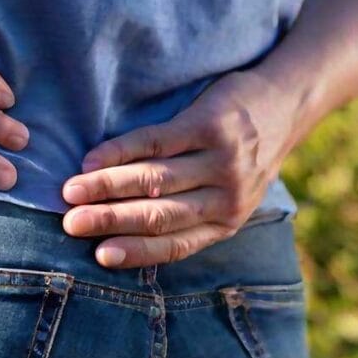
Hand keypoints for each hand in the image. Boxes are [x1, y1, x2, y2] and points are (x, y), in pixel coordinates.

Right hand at [60, 70, 299, 267]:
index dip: (135, 252)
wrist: (286, 102)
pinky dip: (120, 152)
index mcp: (226, 222)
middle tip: (70, 223)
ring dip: (106, 187)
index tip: (98, 255)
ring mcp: (221, 162)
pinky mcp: (212, 126)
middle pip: (157, 215)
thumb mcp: (230, 194)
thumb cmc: (242, 154)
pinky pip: (156, 142)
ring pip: (153, 180)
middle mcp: (226, 197)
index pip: (175, 245)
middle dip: (109, 221)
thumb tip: (122, 231)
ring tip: (71, 191)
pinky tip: (94, 159)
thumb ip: (191, 212)